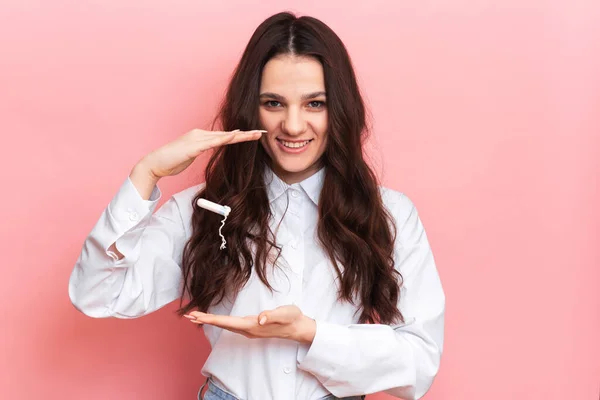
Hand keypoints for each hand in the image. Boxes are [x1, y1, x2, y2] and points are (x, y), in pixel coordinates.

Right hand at [141, 128, 265, 179]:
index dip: (240, 136)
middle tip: (261, 131)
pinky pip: (212, 142)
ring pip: (223, 137)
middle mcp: (200, 134)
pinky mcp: (193, 146)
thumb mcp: (191, 155)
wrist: (155, 164)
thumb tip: (211, 149)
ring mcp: (196, 139)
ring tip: (255, 134)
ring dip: (240, 136)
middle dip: (245, 134)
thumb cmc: (172, 161)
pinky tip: (235, 138)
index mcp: (200, 137)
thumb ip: (202, 150)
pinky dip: (225, 140)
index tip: (253, 135)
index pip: (224, 136)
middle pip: (227, 134)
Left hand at [184, 305, 316, 343]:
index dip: (213, 319)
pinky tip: (214, 319)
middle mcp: (248, 329)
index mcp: (253, 325)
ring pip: (225, 325)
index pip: (229, 322)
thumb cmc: (292, 318)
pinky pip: (230, 324)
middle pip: (223, 325)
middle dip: (205, 320)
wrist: (298, 328)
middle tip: (189, 316)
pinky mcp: (251, 326)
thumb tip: (260, 317)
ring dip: (210, 321)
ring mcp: (249, 329)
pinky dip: (219, 321)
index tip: (199, 317)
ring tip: (195, 317)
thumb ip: (273, 315)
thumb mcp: (286, 313)